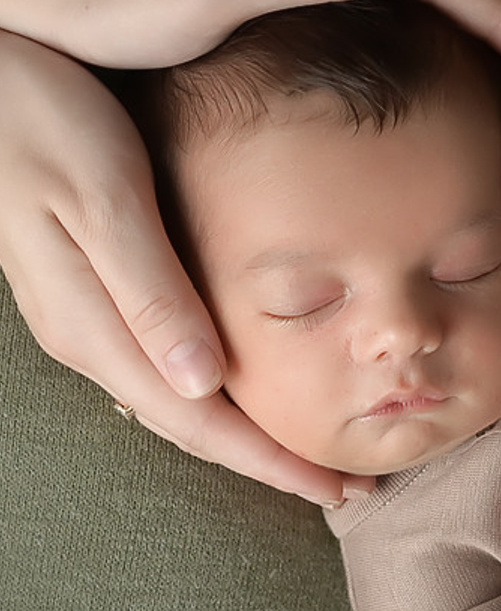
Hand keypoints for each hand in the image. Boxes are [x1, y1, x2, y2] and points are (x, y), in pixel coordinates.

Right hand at [0, 31, 361, 503]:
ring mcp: (90, 318)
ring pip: (181, 402)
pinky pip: (167, 367)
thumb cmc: (43, 120)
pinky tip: (250, 390)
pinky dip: (221, 393)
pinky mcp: (95, 292)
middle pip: (193, 426)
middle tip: (348, 486)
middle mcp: (94, 337)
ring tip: (313, 450)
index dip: (269, 463)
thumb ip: (151, 293)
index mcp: (99, 326)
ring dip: (248, 434)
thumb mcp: (101, 199)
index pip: (199, 424)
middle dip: (269, 462)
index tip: (337, 490)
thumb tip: (203, 386)